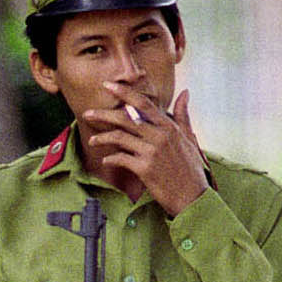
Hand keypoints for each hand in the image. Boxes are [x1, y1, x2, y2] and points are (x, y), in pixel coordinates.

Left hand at [80, 86, 208, 216]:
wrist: (193, 197)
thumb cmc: (191, 168)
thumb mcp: (190, 138)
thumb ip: (183, 115)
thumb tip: (185, 93)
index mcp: (169, 127)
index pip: (143, 103)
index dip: (124, 91)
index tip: (108, 84)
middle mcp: (160, 136)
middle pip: (126, 118)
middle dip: (103, 114)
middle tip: (87, 113)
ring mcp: (152, 152)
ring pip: (119, 138)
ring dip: (102, 138)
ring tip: (93, 140)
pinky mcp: (144, 169)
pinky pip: (120, 158)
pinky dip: (110, 158)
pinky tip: (106, 160)